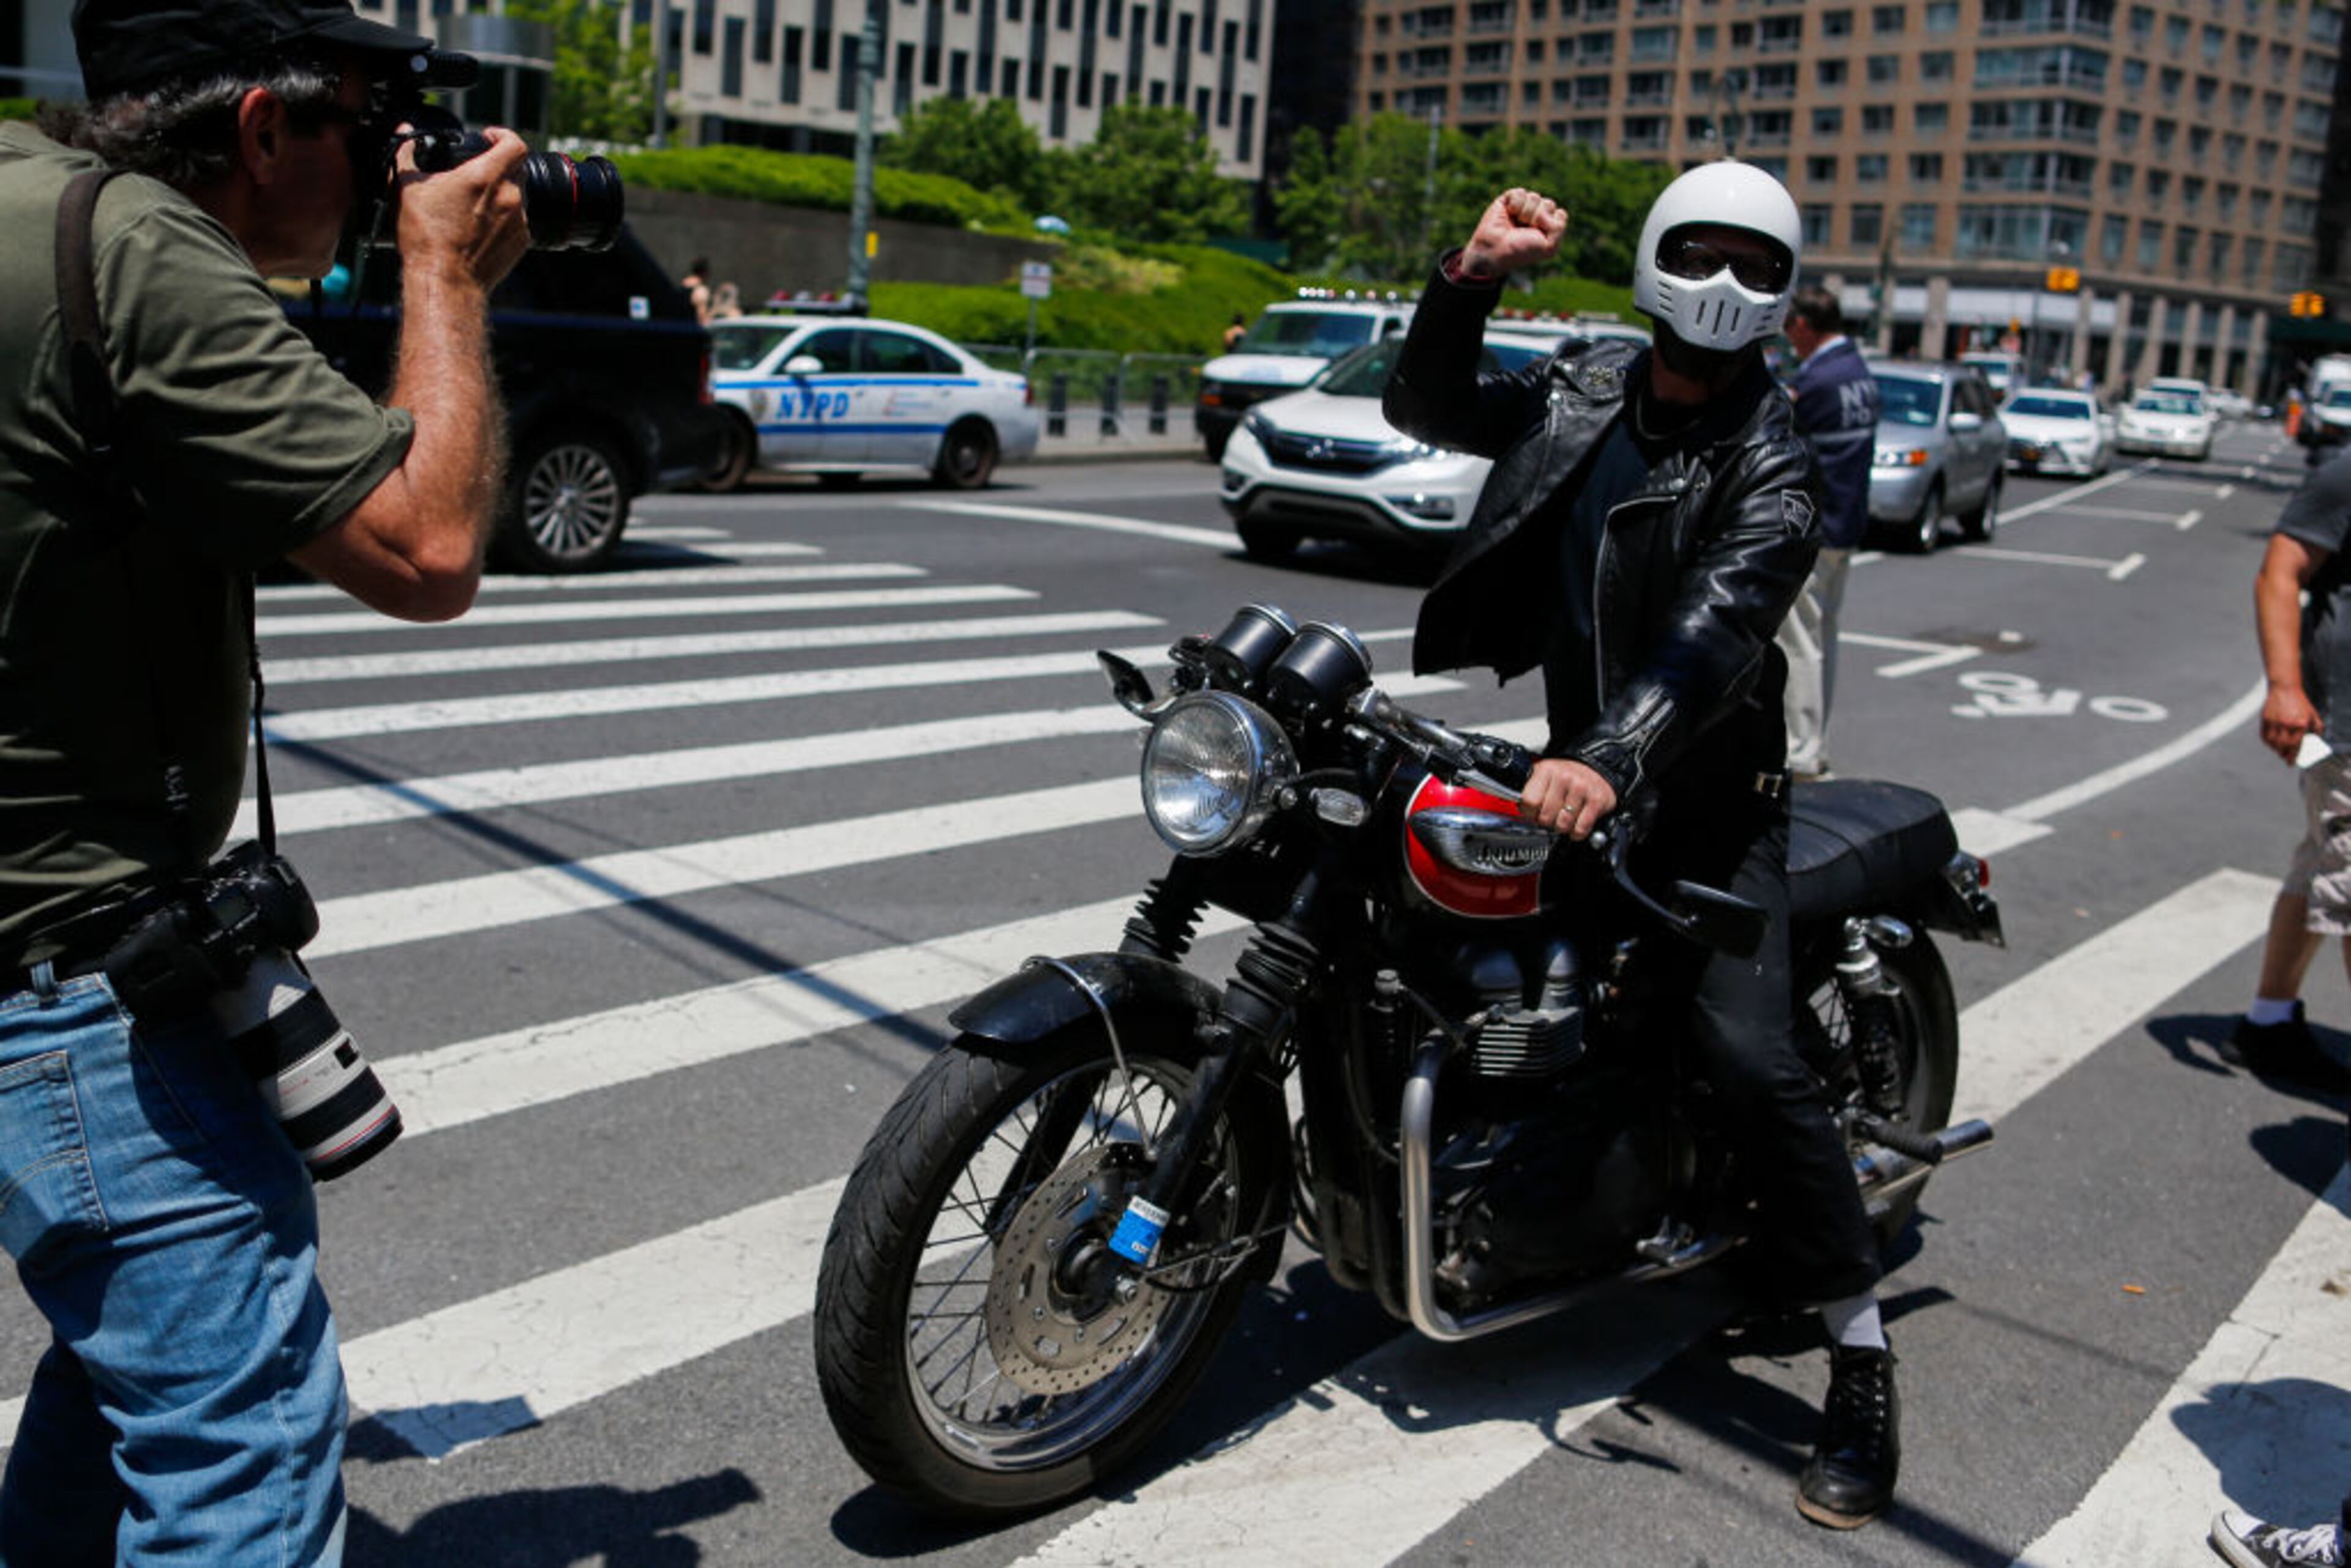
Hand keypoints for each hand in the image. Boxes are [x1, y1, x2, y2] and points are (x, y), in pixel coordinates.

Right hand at [392, 124, 532, 293]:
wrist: (445, 281)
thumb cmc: (426, 237)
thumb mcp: (406, 188)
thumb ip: (405, 153)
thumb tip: (402, 131)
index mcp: (486, 176)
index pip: (515, 143)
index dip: (503, 135)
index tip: (489, 138)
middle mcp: (510, 197)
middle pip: (517, 168)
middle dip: (500, 164)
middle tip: (478, 170)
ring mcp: (520, 221)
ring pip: (519, 195)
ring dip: (502, 192)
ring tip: (475, 201)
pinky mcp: (522, 242)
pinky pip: (518, 220)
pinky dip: (504, 217)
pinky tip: (481, 224)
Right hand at [1460, 188, 1567, 280]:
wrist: (1495, 250)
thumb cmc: (1521, 251)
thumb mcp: (1549, 247)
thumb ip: (1559, 227)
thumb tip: (1545, 206)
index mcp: (1546, 227)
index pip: (1559, 214)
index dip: (1550, 224)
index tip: (1539, 237)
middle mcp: (1535, 215)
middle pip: (1549, 204)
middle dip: (1538, 218)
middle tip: (1526, 230)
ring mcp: (1522, 207)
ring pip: (1535, 197)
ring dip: (1526, 213)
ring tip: (1516, 223)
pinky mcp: (1508, 200)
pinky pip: (1520, 192)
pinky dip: (1515, 204)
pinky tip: (1509, 213)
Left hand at [1520, 757, 1617, 841]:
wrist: (1597, 769)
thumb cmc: (1568, 777)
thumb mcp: (1544, 776)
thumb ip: (1531, 791)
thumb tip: (1520, 808)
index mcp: (1546, 770)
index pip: (1529, 801)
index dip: (1530, 812)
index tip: (1534, 813)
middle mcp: (1564, 777)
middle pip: (1546, 816)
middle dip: (1547, 822)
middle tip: (1552, 817)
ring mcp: (1581, 788)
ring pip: (1563, 825)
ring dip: (1562, 828)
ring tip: (1564, 819)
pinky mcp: (1597, 800)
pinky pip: (1580, 829)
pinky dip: (1577, 832)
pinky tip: (1576, 825)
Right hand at [2262, 685, 2322, 762]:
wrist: (2285, 688)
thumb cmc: (2300, 702)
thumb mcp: (2312, 714)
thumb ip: (2317, 727)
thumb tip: (2315, 741)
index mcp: (2301, 723)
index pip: (2297, 745)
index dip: (2294, 756)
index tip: (2292, 763)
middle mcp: (2287, 723)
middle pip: (2284, 745)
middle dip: (2284, 754)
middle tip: (2285, 758)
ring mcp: (2275, 721)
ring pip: (2273, 742)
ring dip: (2276, 749)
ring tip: (2279, 750)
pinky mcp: (2266, 719)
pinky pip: (2265, 735)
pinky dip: (2268, 742)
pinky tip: (2272, 743)